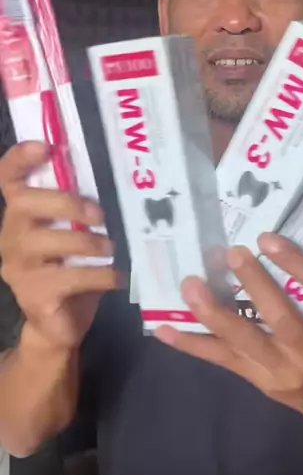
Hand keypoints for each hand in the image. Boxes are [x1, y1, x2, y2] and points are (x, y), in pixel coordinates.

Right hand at [0, 142, 120, 351]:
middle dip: (64, 202)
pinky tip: (117, 278)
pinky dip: (100, 276)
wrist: (59, 327)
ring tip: (111, 249)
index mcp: (20, 217)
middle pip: (25, 204)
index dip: (21, 159)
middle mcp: (11, 237)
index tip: (49, 147)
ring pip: (47, 242)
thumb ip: (81, 212)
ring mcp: (18, 268)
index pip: (9, 180)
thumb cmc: (71, 273)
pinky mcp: (34, 295)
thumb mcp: (76, 237)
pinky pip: (69, 278)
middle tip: (99, 214)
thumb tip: (120, 180)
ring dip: (87, 243)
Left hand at [156, 233, 302, 420]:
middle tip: (230, 252)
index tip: (267, 238)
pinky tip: (163, 328)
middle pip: (280, 316)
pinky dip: (189, 343)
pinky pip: (219, 358)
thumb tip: (264, 244)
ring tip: (190, 285)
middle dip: (254, 283)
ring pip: (243, 339)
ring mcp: (279, 368)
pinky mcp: (254, 378)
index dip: (296, 262)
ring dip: (213, 311)